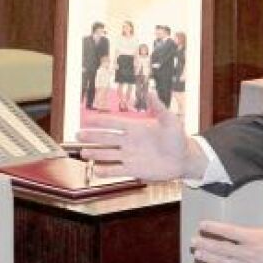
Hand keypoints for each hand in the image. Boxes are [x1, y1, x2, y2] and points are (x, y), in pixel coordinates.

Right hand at [77, 93, 203, 180]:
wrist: (184, 159)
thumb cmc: (178, 139)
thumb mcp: (170, 121)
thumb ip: (159, 108)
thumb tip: (151, 92)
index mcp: (135, 128)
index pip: (114, 123)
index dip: (100, 121)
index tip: (86, 120)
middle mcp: (129, 142)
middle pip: (106, 138)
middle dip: (92, 137)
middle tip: (78, 135)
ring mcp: (130, 156)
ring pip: (108, 154)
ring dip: (95, 154)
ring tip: (83, 153)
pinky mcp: (134, 170)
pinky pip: (117, 170)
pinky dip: (107, 171)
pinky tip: (97, 170)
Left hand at [190, 187, 262, 262]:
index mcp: (253, 237)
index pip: (228, 232)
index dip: (213, 228)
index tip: (202, 225)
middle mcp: (246, 252)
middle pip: (220, 247)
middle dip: (204, 243)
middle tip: (192, 241)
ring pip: (222, 261)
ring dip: (208, 257)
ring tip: (197, 254)